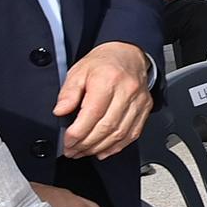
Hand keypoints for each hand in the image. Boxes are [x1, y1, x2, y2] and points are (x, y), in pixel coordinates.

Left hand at [57, 41, 153, 158]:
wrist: (129, 54)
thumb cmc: (104, 62)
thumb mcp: (79, 71)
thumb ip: (68, 93)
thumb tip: (60, 111)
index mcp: (107, 80)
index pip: (92, 114)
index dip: (78, 133)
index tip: (68, 142)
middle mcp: (126, 91)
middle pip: (106, 127)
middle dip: (86, 144)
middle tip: (73, 151)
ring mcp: (138, 102)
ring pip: (119, 134)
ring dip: (100, 147)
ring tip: (85, 151)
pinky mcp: (145, 109)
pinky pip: (132, 134)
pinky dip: (116, 146)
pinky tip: (103, 150)